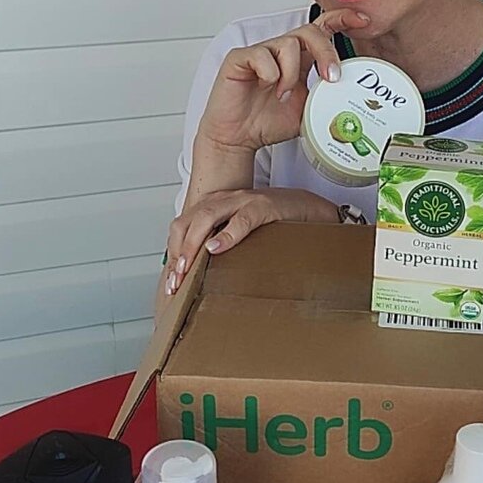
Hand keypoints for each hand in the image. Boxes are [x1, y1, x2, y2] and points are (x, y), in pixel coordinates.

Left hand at [163, 188, 338, 295]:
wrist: (311, 207)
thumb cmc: (277, 224)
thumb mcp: (243, 237)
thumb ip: (223, 247)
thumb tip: (203, 276)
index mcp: (217, 207)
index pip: (183, 227)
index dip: (173, 253)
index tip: (171, 282)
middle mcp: (225, 200)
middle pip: (188, 221)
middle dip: (178, 252)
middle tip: (175, 281)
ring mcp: (243, 201)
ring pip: (206, 217)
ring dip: (193, 244)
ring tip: (187, 267)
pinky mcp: (265, 205)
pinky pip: (242, 219)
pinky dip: (227, 234)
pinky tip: (216, 249)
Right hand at [198, 8, 370, 153]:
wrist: (238, 138)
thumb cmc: (266, 123)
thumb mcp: (309, 112)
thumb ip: (326, 98)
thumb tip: (349, 95)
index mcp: (299, 61)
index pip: (322, 29)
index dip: (342, 19)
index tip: (362, 21)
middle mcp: (281, 52)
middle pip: (310, 31)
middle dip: (325, 52)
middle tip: (330, 77)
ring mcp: (260, 53)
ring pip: (288, 43)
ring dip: (292, 73)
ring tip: (283, 94)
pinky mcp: (240, 58)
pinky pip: (262, 55)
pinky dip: (270, 74)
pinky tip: (266, 88)